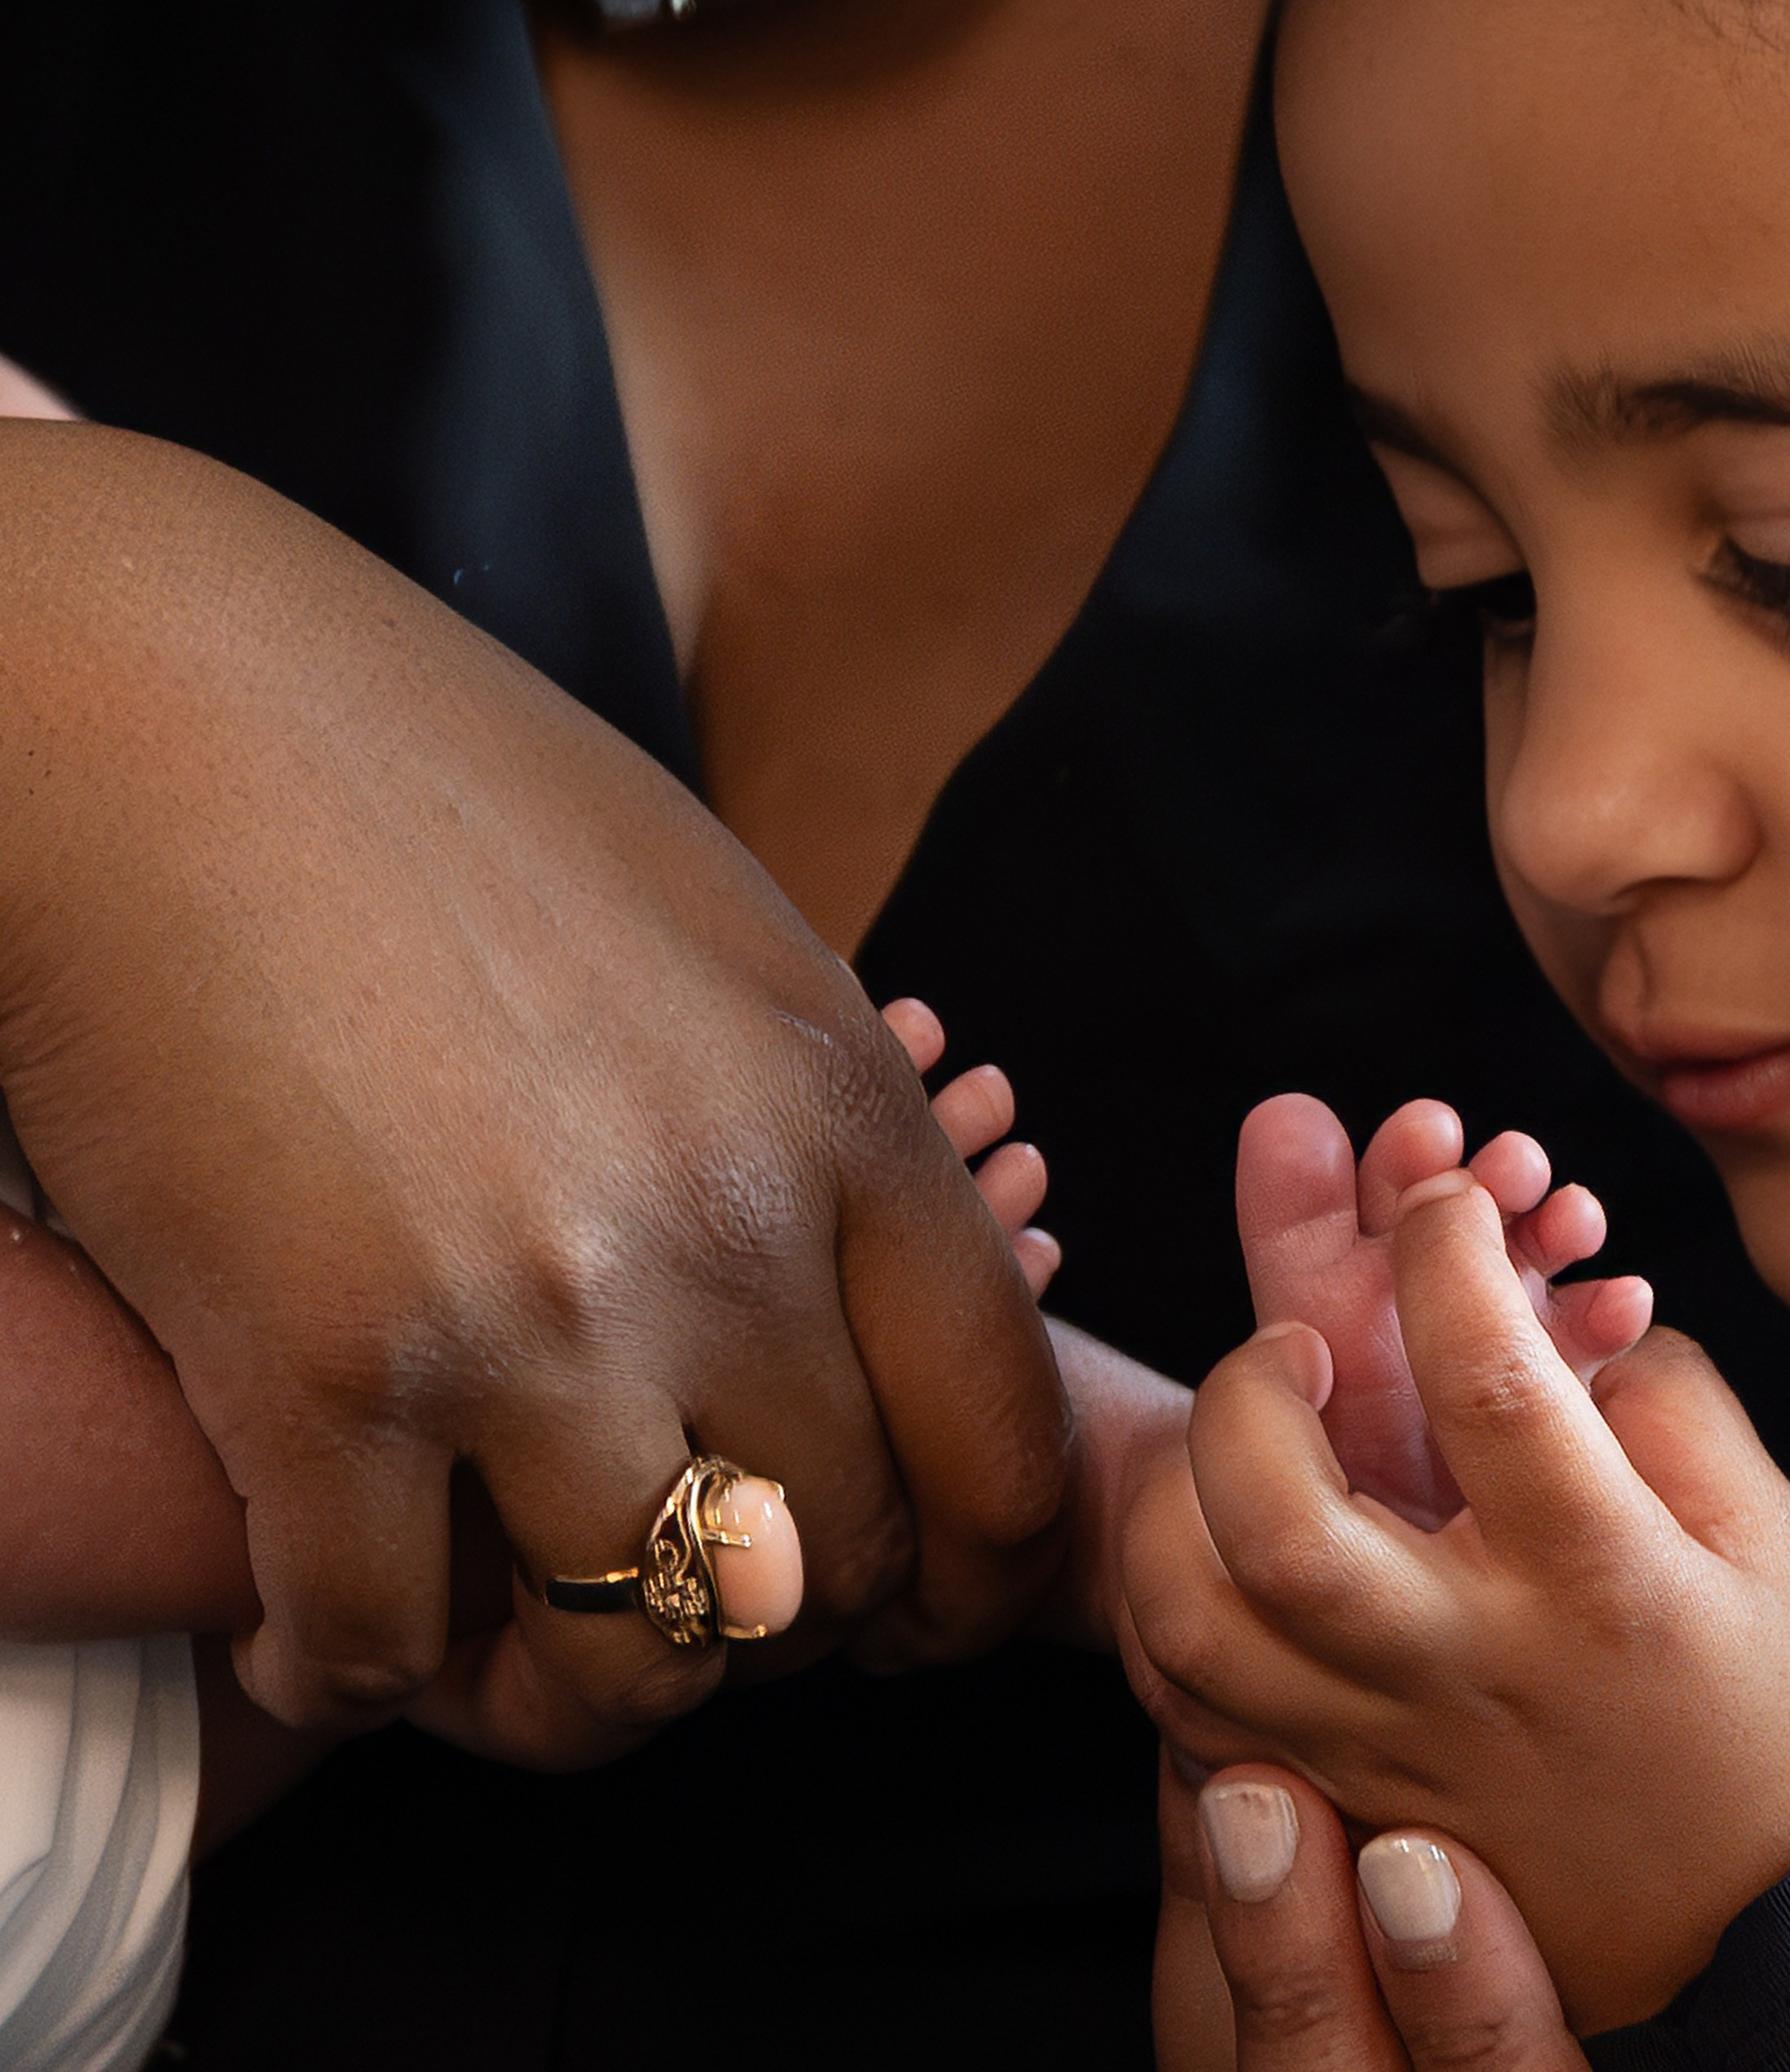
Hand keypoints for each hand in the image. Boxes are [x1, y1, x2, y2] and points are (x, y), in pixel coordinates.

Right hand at [0, 423, 1069, 1750]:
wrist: (166, 718)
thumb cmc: (433, 786)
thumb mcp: (706, 916)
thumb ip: (811, 1121)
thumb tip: (867, 1301)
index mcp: (842, 1108)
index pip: (1004, 1444)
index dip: (970, 1576)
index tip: (905, 1606)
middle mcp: (725, 1231)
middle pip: (835, 1580)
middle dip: (761, 1633)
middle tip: (666, 1602)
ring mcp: (530, 1319)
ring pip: (638, 1666)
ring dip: (568, 1690)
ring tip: (495, 1639)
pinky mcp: (321, 1381)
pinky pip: (385, 1653)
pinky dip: (350, 1663)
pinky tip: (319, 1605)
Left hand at [1124, 1167, 1789, 2032]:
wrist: (1750, 1951)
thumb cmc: (1766, 1721)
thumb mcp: (1770, 1540)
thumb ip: (1670, 1401)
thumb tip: (1550, 1308)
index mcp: (1597, 1580)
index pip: (1488, 1378)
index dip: (1446, 1246)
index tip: (1442, 1194)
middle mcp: (1470, 1669)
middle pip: (1289, 1529)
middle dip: (1256, 1390)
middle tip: (1291, 1340)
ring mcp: (1386, 1748)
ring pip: (1198, 1630)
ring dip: (1183, 1498)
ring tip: (1237, 1434)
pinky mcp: (1337, 1802)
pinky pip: (1191, 1713)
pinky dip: (1170, 1606)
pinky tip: (1214, 1534)